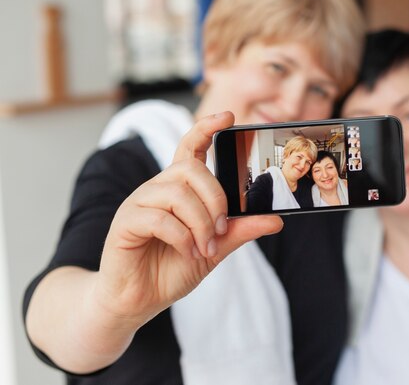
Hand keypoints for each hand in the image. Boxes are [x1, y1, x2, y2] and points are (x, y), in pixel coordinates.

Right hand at [97, 111, 282, 325]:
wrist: (139, 300)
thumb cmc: (172, 268)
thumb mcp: (215, 248)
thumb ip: (240, 230)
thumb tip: (275, 219)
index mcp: (178, 189)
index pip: (190, 146)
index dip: (206, 128)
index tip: (228, 117)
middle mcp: (157, 189)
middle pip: (190, 169)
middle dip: (215, 199)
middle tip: (221, 230)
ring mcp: (138, 203)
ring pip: (177, 194)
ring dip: (200, 223)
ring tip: (204, 247)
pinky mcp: (125, 223)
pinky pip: (159, 218)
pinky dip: (182, 238)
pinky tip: (188, 253)